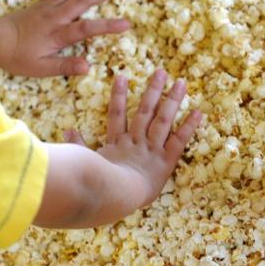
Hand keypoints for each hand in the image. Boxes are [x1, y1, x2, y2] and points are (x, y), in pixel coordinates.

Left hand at [0, 0, 129, 76]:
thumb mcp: (42, 68)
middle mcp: (55, 15)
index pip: (87, 28)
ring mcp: (49, 6)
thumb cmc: (19, 58)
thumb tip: (88, 67)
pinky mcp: (43, 2)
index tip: (126, 24)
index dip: (108, 26)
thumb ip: (65, 66)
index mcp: (57, 33)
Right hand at [65, 69, 202, 209]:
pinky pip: (179, 140)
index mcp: (116, 144)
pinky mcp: (165, 160)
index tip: (122, 77)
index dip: (119, 96)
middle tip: (161, 71)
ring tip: (181, 83)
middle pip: (145, 111)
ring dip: (172, 100)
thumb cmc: (97, 184)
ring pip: (163, 119)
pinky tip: (198, 112)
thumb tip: (66, 131)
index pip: (117, 115)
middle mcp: (136, 142)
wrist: (113, 194)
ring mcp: (151, 149)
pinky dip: (189, 126)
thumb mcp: (84, 163)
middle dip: (153, 90)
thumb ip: (78, 146)